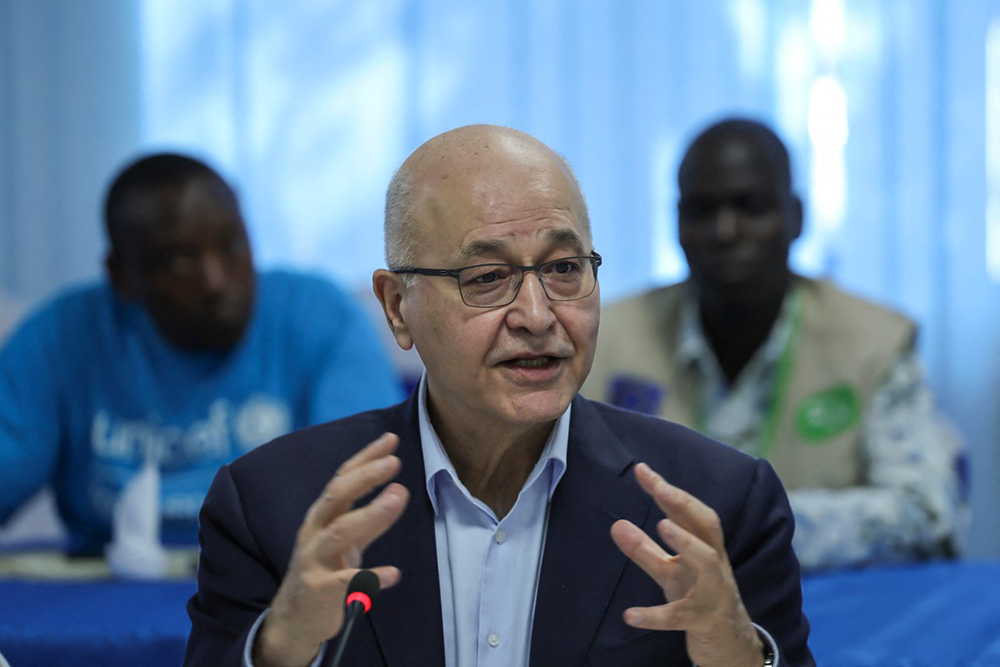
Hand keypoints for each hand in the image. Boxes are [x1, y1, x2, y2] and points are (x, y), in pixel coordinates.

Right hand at [253, 432, 410, 666]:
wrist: (293, 621)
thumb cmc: (324, 572)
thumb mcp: (346, 542)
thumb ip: (370, 519)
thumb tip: (398, 492)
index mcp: (321, 517)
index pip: (342, 479)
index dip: (365, 458)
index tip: (390, 440)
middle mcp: (314, 533)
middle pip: (335, 496)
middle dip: (364, 476)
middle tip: (394, 462)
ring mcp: (314, 561)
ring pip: (339, 532)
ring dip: (371, 513)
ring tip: (399, 496)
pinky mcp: (319, 591)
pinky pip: (346, 582)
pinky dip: (370, 577)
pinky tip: (393, 574)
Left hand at [610, 463, 762, 666]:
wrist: (731, 645)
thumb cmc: (698, 597)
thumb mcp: (670, 572)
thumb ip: (644, 549)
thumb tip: (616, 524)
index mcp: (706, 548)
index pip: (689, 512)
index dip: (668, 491)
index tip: (642, 470)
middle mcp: (714, 565)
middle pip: (707, 527)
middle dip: (684, 504)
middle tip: (660, 488)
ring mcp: (711, 592)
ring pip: (706, 563)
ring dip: (686, 542)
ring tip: (662, 525)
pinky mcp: (702, 621)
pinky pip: (679, 617)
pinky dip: (655, 616)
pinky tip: (630, 615)